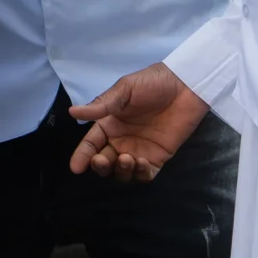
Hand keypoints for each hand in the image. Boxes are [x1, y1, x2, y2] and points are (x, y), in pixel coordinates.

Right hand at [68, 64, 210, 180]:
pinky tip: (141, 162)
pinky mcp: (158, 157)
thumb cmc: (152, 83)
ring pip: (123, 171)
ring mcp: (140, 149)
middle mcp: (122, 139)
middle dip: (100, 166)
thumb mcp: (124, 89)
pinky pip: (145, 174)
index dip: (82, 155)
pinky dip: (140, 174)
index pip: (91, 143)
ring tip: (127, 158)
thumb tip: (72, 112)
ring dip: (120, 170)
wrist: (185, 85)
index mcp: (110, 123)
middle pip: (104, 161)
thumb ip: (101, 105)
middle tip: (102, 160)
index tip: (76, 168)